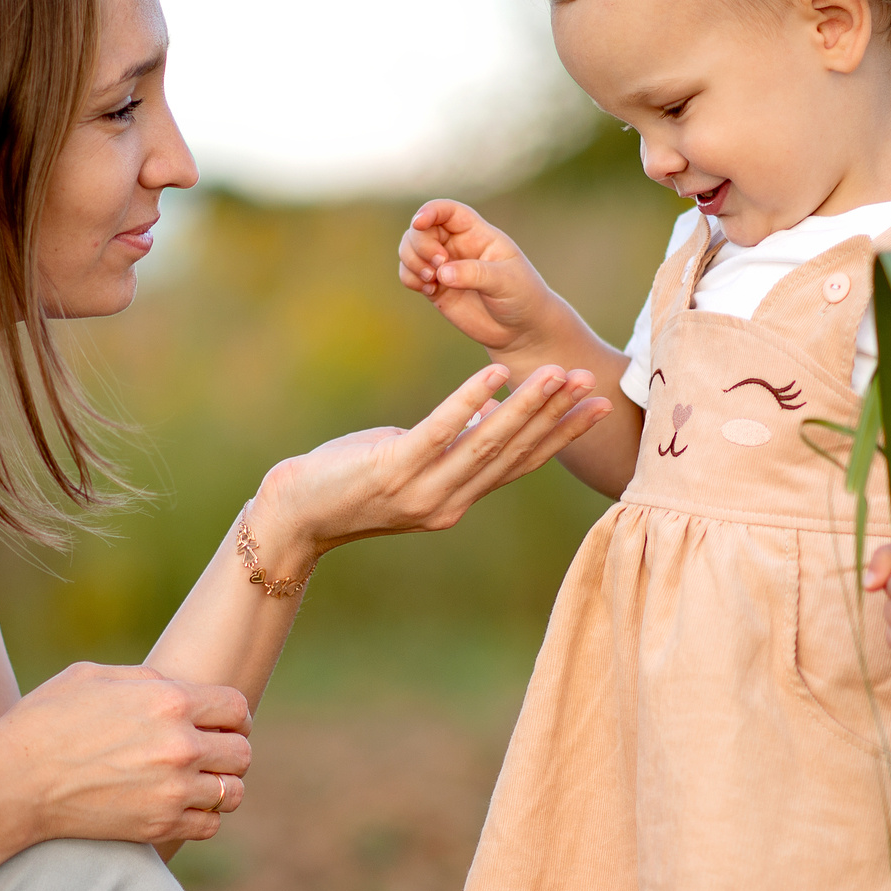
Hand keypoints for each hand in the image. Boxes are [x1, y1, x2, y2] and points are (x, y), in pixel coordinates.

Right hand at [0, 662, 251, 846]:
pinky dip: (203, 818)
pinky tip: (182, 807)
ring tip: (200, 784)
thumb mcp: (94, 676)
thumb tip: (176, 687)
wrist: (13, 781)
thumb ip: (147, 679)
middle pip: (242, 752)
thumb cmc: (45, 720)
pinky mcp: (159, 825)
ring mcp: (172, 789)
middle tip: (211, 755)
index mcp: (168, 700)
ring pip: (233, 792)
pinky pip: (210, 825)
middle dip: (230, 751)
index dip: (233, 716)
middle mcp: (179, 745)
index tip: (222, 724)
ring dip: (222, 787)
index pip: (237, 708)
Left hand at [251, 362, 608, 559]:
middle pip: (513, 454)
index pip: (520, 464)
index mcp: (456, 500)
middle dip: (555, 417)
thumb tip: (497, 410)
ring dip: (526, 407)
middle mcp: (447, 502)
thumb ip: (455, 444)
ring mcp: (421, 490)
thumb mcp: (411, 462)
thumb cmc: (350, 481)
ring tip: (556, 376)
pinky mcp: (393, 471)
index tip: (595, 405)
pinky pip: (440, 432)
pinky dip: (470, 402)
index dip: (560, 435)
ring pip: (486, 444)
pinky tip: (495, 375)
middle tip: (592, 384)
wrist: (295, 516)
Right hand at [397, 199, 568, 355]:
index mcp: (477, 234)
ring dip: (411, 262)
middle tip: (437, 268)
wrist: (520, 329)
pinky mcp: (435, 287)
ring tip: (431, 282)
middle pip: (422, 229)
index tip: (419, 224)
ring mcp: (444, 266)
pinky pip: (409, 274)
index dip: (430, 211)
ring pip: (410, 249)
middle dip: (420, 245)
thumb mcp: (506, 282)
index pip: (448, 211)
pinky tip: (429, 291)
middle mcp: (457, 245)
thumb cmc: (522, 297)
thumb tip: (442, 273)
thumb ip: (475, 274)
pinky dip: (410, 279)